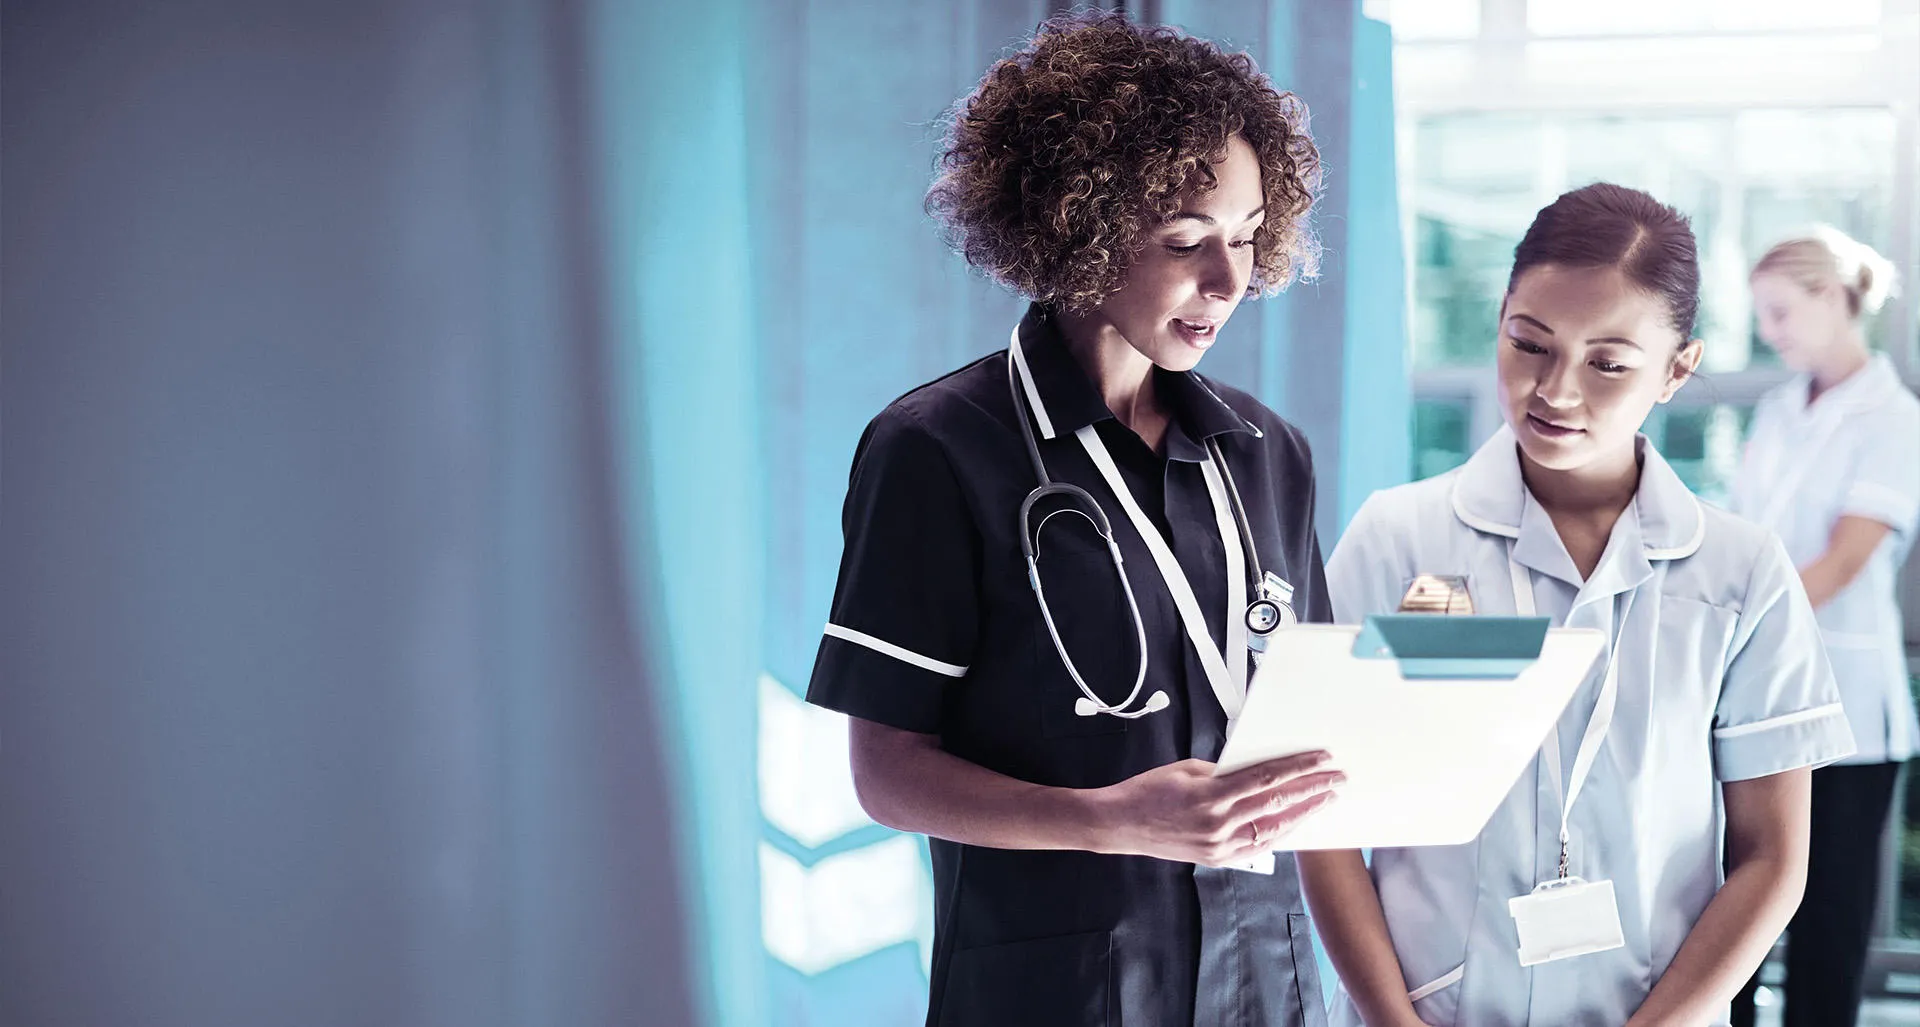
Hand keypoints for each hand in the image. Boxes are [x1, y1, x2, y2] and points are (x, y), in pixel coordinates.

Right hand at [1090, 751, 1342, 865]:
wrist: (1120, 824)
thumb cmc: (1148, 792)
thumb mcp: (1188, 769)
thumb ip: (1225, 771)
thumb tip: (1257, 770)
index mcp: (1211, 795)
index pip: (1267, 778)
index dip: (1299, 768)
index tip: (1322, 760)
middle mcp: (1218, 824)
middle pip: (1278, 803)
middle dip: (1312, 790)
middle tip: (1337, 779)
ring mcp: (1219, 846)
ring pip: (1274, 829)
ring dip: (1304, 813)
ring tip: (1326, 801)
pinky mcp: (1218, 859)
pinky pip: (1259, 846)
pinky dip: (1281, 833)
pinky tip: (1297, 824)